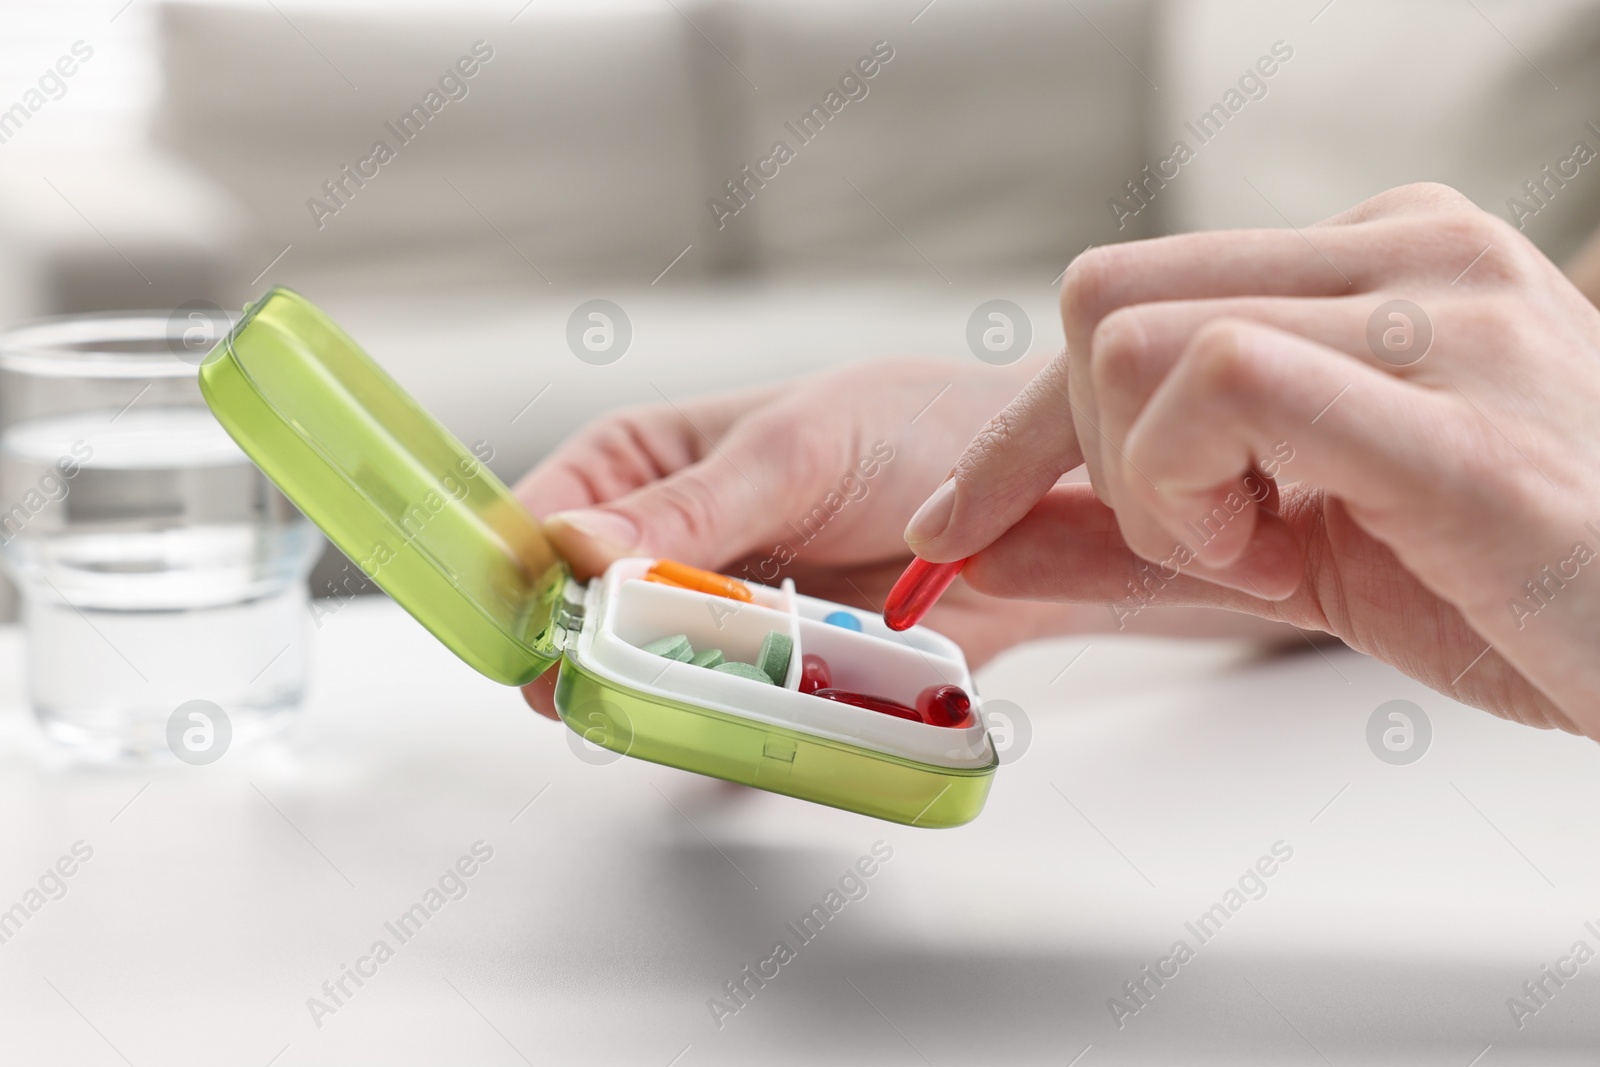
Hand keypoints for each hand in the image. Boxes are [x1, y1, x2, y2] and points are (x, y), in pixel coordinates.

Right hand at [511, 358, 1085, 715]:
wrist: (1033, 506)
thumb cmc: (914, 436)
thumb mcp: (794, 455)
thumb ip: (687, 509)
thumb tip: (569, 543)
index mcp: (641, 466)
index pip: (540, 523)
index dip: (516, 580)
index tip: (517, 629)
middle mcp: (665, 548)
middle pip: (581, 623)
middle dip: (582, 661)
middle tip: (594, 693)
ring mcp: (715, 622)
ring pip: (645, 685)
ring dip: (657, 707)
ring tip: (681, 714)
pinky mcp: (769, 682)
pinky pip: (720, 729)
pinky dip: (723, 747)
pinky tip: (731, 757)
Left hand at [907, 183, 1599, 734]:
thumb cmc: (1517, 580)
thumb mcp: (1297, 538)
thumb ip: (1137, 524)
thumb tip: (985, 537)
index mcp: (1376, 260)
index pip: (1124, 294)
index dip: (1023, 424)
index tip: (965, 517)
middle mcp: (1407, 254)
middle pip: (1103, 302)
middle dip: (1092, 453)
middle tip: (1204, 538)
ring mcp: (1441, 322)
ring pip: (1140, 343)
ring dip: (1151, 487)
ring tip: (1262, 550)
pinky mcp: (1454, 427)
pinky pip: (1229, 380)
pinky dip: (1191, 489)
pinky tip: (1276, 556)